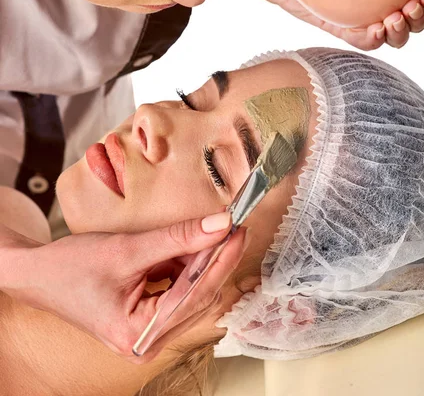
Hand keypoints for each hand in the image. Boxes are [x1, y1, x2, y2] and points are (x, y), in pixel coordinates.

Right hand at [2, 212, 247, 363]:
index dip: (222, 259)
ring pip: (192, 293)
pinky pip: (178, 293)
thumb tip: (221, 224)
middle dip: (214, 259)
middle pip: (198, 296)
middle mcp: (147, 343)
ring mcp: (147, 334)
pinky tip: (184, 247)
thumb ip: (177, 238)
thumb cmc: (73, 266)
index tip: (239, 229)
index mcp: (140, 334)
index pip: (197, 294)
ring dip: (200, 262)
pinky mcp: (146, 320)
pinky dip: (184, 268)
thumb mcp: (129, 248)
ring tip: (206, 232)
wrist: (40, 274)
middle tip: (230, 225)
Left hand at [218, 0, 423, 50]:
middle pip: (406, 21)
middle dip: (418, 19)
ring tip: (395, 17)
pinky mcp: (330, 23)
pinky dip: (372, 39)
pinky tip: (377, 28)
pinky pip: (357, 40)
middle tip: (412, 6)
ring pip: (386, 36)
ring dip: (399, 33)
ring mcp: (351, 12)